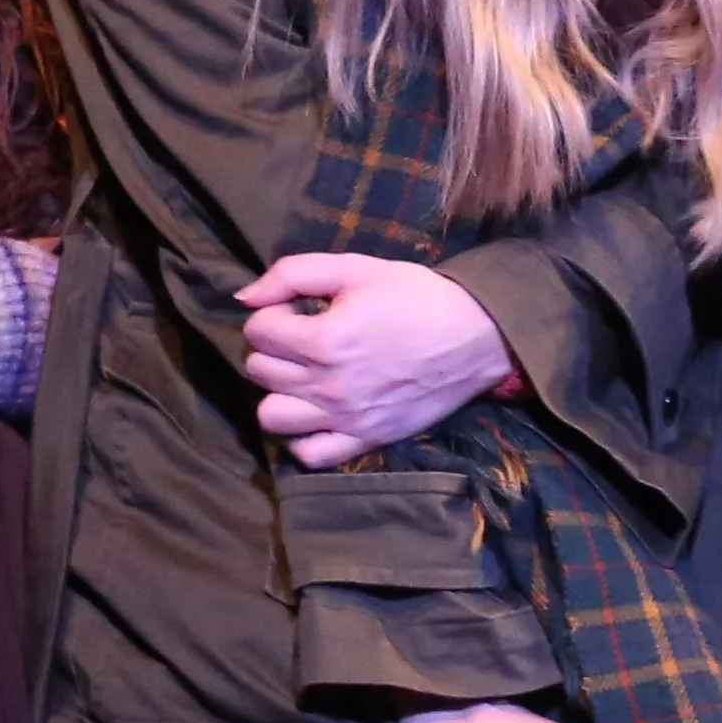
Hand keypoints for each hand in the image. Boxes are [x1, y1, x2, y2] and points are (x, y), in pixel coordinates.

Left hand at [236, 251, 513, 467]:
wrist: (477, 337)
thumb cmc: (418, 297)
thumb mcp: (357, 268)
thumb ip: (293, 273)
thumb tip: (244, 296)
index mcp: (324, 340)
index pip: (258, 330)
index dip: (273, 312)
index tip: (298, 308)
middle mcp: (328, 386)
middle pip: (259, 370)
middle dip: (273, 347)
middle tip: (303, 336)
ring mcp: (345, 419)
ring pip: (272, 417)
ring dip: (280, 392)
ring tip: (304, 375)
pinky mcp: (365, 440)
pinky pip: (309, 454)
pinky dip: (303, 436)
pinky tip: (317, 411)